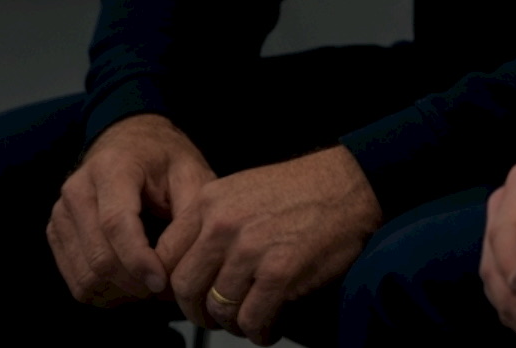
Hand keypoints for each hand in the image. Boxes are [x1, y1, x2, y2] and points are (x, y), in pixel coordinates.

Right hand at [46, 113, 214, 307]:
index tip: (161, 283)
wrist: (131, 141)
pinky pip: (74, 279)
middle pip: (98, 256)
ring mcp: (61, 212)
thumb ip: (189, 213)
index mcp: (113, 167)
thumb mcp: (190, 172)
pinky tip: (128, 283)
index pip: (116, 223)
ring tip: (148, 286)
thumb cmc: (165, 159)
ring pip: (84, 275)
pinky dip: (103, 291)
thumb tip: (174, 263)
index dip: (138, 260)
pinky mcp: (56, 231)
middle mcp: (78, 189)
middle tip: (162, 288)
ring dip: (118, 292)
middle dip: (132, 282)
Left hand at [157, 145, 382, 344]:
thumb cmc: (301, 188)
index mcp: (211, 200)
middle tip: (216, 315)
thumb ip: (212, 220)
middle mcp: (224, 224)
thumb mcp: (243, 189)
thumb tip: (186, 264)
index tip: (186, 295)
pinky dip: (261, 331)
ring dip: (234, 323)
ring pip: (219, 310)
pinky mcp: (280, 272)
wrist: (351, 184)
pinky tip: (272, 324)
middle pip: (185, 288)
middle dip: (198, 311)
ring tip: (251, 317)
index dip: (171, 284)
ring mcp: (251, 249)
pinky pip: (252, 321)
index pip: (164, 255)